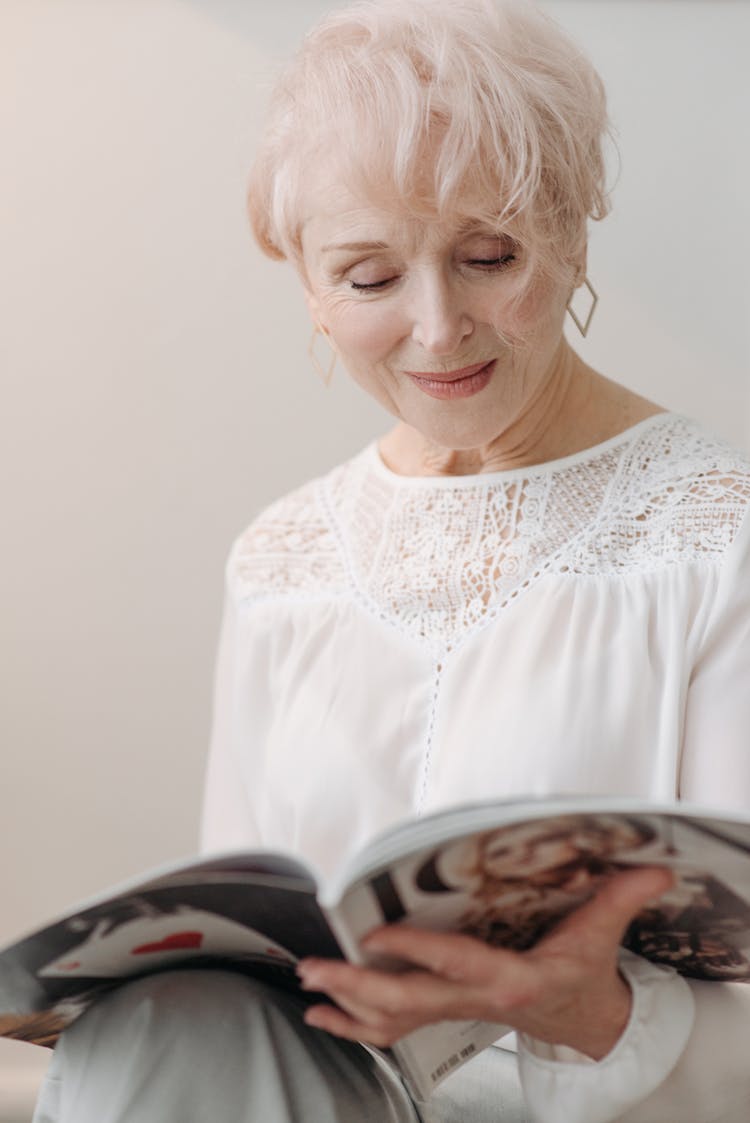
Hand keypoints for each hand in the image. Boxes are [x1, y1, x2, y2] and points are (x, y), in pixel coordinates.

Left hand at [297, 866, 672, 1059]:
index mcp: (512, 978)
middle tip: (316, 966)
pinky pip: (393, 1031)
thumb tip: (654, 869)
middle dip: (358, 986)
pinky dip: (355, 1026)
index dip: (416, 950)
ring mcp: (456, 1012)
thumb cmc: (584, 972)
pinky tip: (324, 1016)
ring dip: (347, 1006)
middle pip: (409, 1001)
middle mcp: (477, 1000)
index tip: (377, 933)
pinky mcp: (445, 1016)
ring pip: (394, 1021)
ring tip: (309, 985)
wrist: (586, 1021)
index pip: (457, 963)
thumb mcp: (603, 933)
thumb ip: (622, 898)